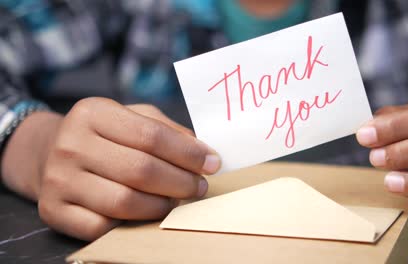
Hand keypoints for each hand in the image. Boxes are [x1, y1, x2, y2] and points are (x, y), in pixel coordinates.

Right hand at [2, 97, 220, 239]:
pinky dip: (132, 223)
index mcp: (92, 113)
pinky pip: (103, 226)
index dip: (188, 153)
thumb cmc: (102, 134)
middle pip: (141, 170)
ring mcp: (58, 179)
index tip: (212, 163)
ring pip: (125, 202)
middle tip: (200, 187)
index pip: (151, 135)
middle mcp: (70, 144)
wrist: (47, 152)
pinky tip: (146, 213)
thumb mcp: (131, 117)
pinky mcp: (54, 210)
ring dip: (161, 206)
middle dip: (181, 182)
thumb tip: (204, 154)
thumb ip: (167, 131)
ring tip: (177, 200)